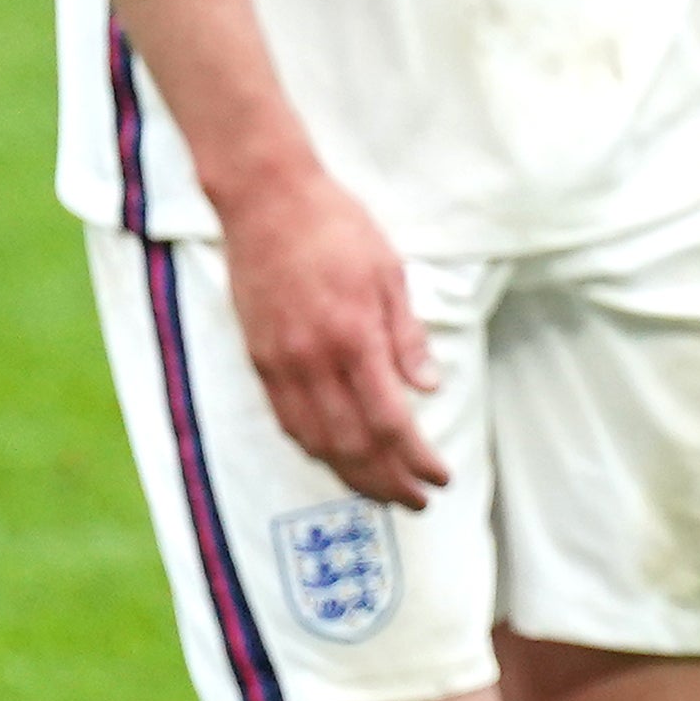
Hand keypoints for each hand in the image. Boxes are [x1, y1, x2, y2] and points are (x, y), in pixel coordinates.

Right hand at [212, 160, 446, 507]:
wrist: (265, 199)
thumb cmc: (335, 226)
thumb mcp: (390, 272)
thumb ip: (407, 336)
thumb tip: (429, 387)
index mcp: (354, 337)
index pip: (391, 421)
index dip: (417, 459)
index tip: (440, 478)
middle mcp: (314, 360)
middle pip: (353, 445)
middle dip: (388, 482)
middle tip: (417, 501)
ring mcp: (281, 363)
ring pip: (317, 442)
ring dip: (352, 476)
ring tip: (381, 494)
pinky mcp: (258, 358)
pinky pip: (287, 420)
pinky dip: (314, 449)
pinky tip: (334, 459)